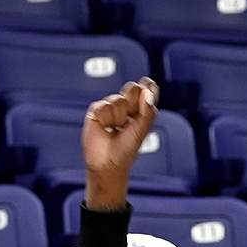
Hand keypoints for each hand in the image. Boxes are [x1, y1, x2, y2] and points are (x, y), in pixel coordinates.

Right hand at [81, 78, 157, 211]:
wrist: (107, 163)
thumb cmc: (126, 150)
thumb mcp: (141, 131)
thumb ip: (147, 112)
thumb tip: (148, 94)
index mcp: (140, 111)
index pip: (146, 92)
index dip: (148, 86)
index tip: (150, 84)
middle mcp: (125, 108)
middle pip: (132, 88)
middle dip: (133, 97)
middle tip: (131, 113)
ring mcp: (110, 108)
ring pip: (118, 99)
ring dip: (119, 116)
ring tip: (116, 128)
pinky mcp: (96, 111)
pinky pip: (104, 105)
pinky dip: (106, 117)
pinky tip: (105, 127)